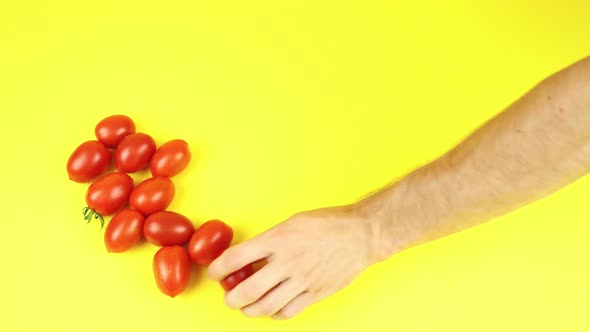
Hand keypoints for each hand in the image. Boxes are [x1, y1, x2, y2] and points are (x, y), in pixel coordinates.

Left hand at [207, 205, 375, 318]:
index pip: (236, 257)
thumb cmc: (328, 223)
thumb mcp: (292, 222)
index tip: (214, 272)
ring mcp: (302, 280)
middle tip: (228, 297)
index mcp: (278, 238)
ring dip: (249, 310)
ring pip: (266, 306)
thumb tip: (250, 257)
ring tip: (245, 306)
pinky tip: (271, 309)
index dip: (218, 268)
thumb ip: (270, 241)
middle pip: (247, 290)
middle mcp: (287, 261)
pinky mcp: (316, 293)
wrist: (362, 234)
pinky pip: (288, 312)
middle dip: (231, 298)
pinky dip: (274, 314)